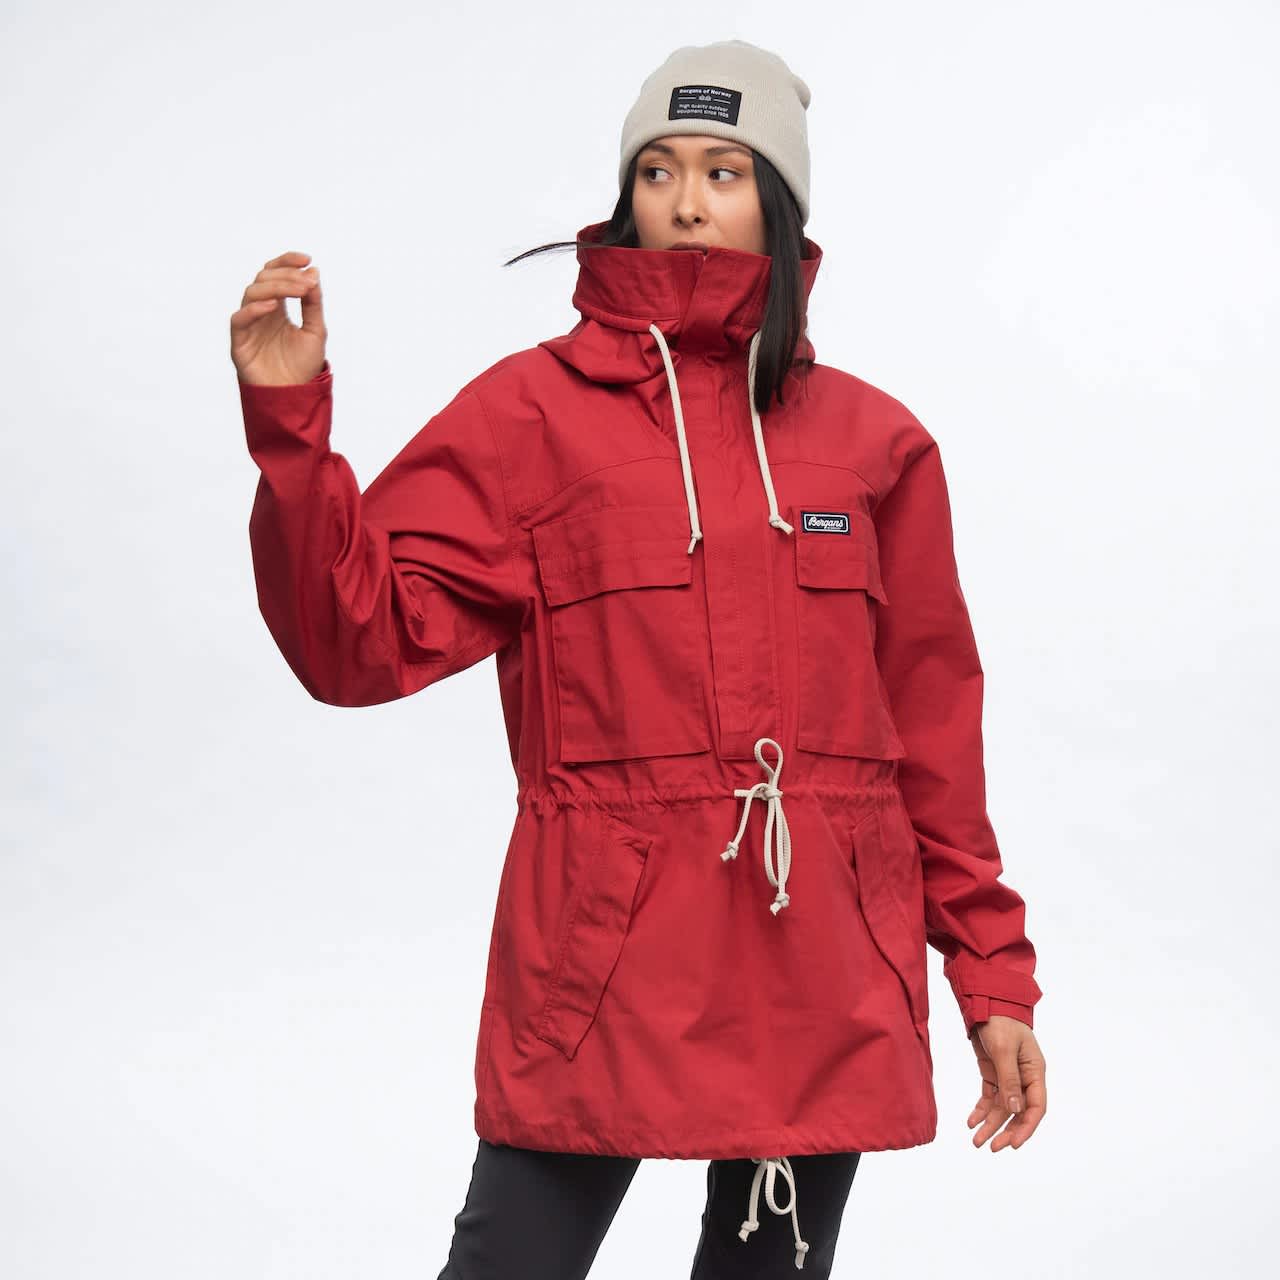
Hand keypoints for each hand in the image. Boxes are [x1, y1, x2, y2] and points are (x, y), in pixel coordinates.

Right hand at [230, 251, 326, 385]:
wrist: (294, 397)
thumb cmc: (303, 366)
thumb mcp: (315, 331)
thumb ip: (313, 304)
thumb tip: (314, 272)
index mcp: (277, 308)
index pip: (275, 275)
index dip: (287, 262)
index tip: (307, 259)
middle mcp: (260, 312)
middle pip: (264, 280)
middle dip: (286, 277)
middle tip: (307, 281)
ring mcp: (248, 325)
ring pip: (252, 293)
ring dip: (276, 288)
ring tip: (299, 290)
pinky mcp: (239, 341)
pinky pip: (240, 319)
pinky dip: (254, 310)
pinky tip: (274, 307)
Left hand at [966, 1015, 1045, 1150]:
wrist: (986, 1001)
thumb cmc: (1001, 1021)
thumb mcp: (1004, 1049)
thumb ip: (1009, 1079)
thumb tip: (1015, 1109)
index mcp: (1034, 1071)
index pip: (1036, 1106)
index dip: (1026, 1127)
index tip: (1013, 1144)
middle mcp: (1024, 1077)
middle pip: (1019, 1111)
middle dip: (1006, 1130)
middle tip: (991, 1147)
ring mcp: (1009, 1075)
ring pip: (1002, 1107)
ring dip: (990, 1124)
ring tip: (976, 1141)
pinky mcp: (993, 1072)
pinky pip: (990, 1096)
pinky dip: (982, 1109)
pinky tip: (971, 1121)